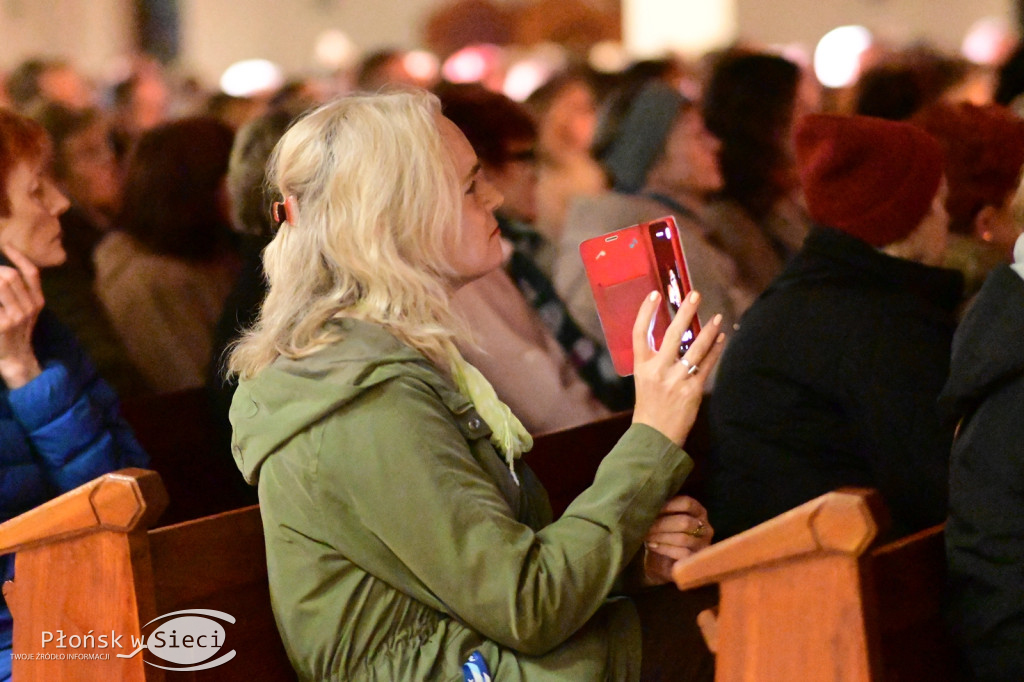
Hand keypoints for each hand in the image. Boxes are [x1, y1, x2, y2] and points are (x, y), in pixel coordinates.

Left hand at [0, 245, 43, 387]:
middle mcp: (30, 307)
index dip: (18, 256)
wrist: (15, 358)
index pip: (31, 273)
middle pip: (11, 276)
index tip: (6, 244)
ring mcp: (17, 316)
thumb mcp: (26, 312)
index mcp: (37, 301)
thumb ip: (20, 293)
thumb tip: (5, 273)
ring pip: (1, 285)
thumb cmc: (16, 332)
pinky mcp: (3, 324)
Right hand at [631, 290, 724, 444]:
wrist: (655, 436)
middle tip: (695, 295)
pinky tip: (722, 338)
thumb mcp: (645, 381)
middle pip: (673, 334)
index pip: (640, 332)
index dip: (646, 312)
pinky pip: (707, 365)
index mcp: (641, 366)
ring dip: (708, 330)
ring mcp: (675, 380)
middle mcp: (657, 370)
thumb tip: (679, 338)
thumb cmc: (650, 407)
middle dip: (685, 312)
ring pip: (696, 348)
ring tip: (717, 317)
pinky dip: (716, 350)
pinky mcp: (692, 390)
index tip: (654, 295)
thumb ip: (657, 360)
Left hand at [642, 495, 712, 585]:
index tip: (651, 507)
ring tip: (646, 535)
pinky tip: (652, 546)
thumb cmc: (662, 533)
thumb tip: (649, 501)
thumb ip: (662, 508)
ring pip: (682, 538)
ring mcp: (703, 545)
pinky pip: (682, 553)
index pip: (687, 503)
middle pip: (684, 522)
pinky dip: (664, 548)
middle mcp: (705, 527)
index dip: (668, 504)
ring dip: (660, 536)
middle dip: (662, 523)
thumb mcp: (663, 517)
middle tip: (644, 524)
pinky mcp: (696, 560)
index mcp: (698, 511)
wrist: (661, 560)